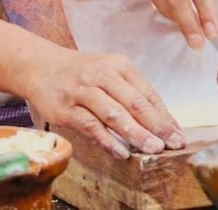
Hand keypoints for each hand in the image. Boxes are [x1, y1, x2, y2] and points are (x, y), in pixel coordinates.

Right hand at [21, 48, 185, 157]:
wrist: (40, 65)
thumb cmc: (80, 72)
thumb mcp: (108, 71)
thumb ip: (131, 92)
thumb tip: (160, 121)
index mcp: (118, 65)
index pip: (147, 93)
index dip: (164, 116)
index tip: (178, 134)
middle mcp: (101, 75)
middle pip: (134, 103)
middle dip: (156, 126)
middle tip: (173, 143)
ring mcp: (82, 91)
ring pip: (114, 114)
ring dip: (136, 133)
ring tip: (153, 148)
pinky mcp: (65, 108)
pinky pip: (90, 126)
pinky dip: (108, 140)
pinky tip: (122, 151)